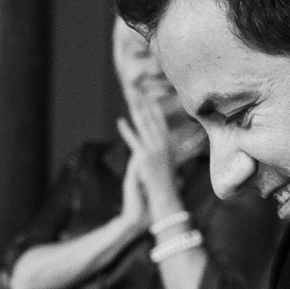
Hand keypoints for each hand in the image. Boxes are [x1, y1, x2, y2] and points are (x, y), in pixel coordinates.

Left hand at [117, 89, 184, 227]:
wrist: (164, 198)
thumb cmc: (166, 185)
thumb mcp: (169, 165)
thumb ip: (168, 154)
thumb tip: (169, 148)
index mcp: (169, 144)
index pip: (161, 121)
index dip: (154, 108)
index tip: (148, 96)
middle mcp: (164, 144)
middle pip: (152, 118)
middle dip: (144, 103)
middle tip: (136, 89)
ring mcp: (155, 149)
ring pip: (144, 124)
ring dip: (136, 110)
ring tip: (130, 98)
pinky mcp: (145, 157)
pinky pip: (134, 140)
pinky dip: (127, 130)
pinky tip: (120, 121)